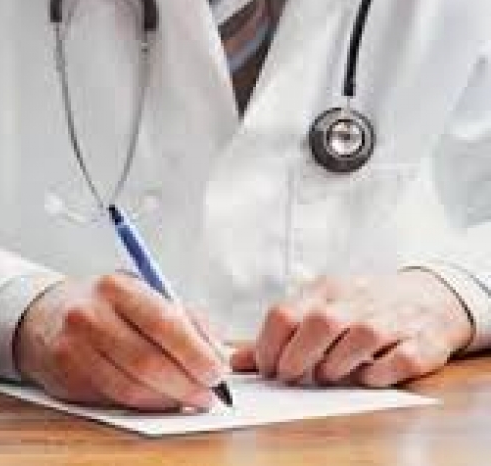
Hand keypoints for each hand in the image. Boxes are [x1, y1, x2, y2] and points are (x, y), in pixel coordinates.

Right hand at [13, 274, 227, 410]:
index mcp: (116, 287)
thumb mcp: (143, 294)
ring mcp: (74, 347)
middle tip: (208, 394)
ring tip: (189, 399)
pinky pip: (115, 398)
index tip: (216, 371)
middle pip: (148, 361)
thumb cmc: (106, 306)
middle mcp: (90, 315)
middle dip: (186, 383)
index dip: (195, 352)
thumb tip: (216, 354)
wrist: (46, 316)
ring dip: (168, 399)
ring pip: (131, 386)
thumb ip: (183, 318)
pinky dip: (145, 404)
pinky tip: (160, 400)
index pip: (164, 322)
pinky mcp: (66, 376)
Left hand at [231, 270, 472, 386]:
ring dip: (335, 366)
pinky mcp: (420, 343)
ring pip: (359, 339)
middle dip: (297, 357)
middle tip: (291, 377)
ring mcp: (390, 320)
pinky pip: (396, 361)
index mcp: (325, 291)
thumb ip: (279, 336)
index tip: (266, 369)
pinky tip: (365, 377)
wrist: (430, 297)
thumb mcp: (319, 308)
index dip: (268, 346)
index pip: (284, 313)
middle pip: (319, 323)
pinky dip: (376, 374)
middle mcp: (356, 301)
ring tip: (326, 376)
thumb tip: (237, 361)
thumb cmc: (362, 307)